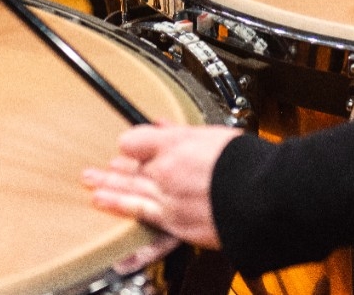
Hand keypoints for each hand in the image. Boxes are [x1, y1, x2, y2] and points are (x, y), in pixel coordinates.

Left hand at [82, 123, 241, 248]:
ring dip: (110, 192)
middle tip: (91, 171)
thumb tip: (166, 126)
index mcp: (175, 145)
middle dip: (110, 170)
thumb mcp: (215, 134)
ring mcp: (168, 200)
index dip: (131, 143)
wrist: (262, 195)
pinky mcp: (177, 224)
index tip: (126, 146)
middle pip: (130, 169)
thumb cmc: (245, 163)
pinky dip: (128, 227)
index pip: (138, 140)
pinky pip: (146, 225)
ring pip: (131, 195)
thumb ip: (184, 132)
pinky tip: (113, 226)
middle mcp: (166, 172)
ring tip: (94, 191)